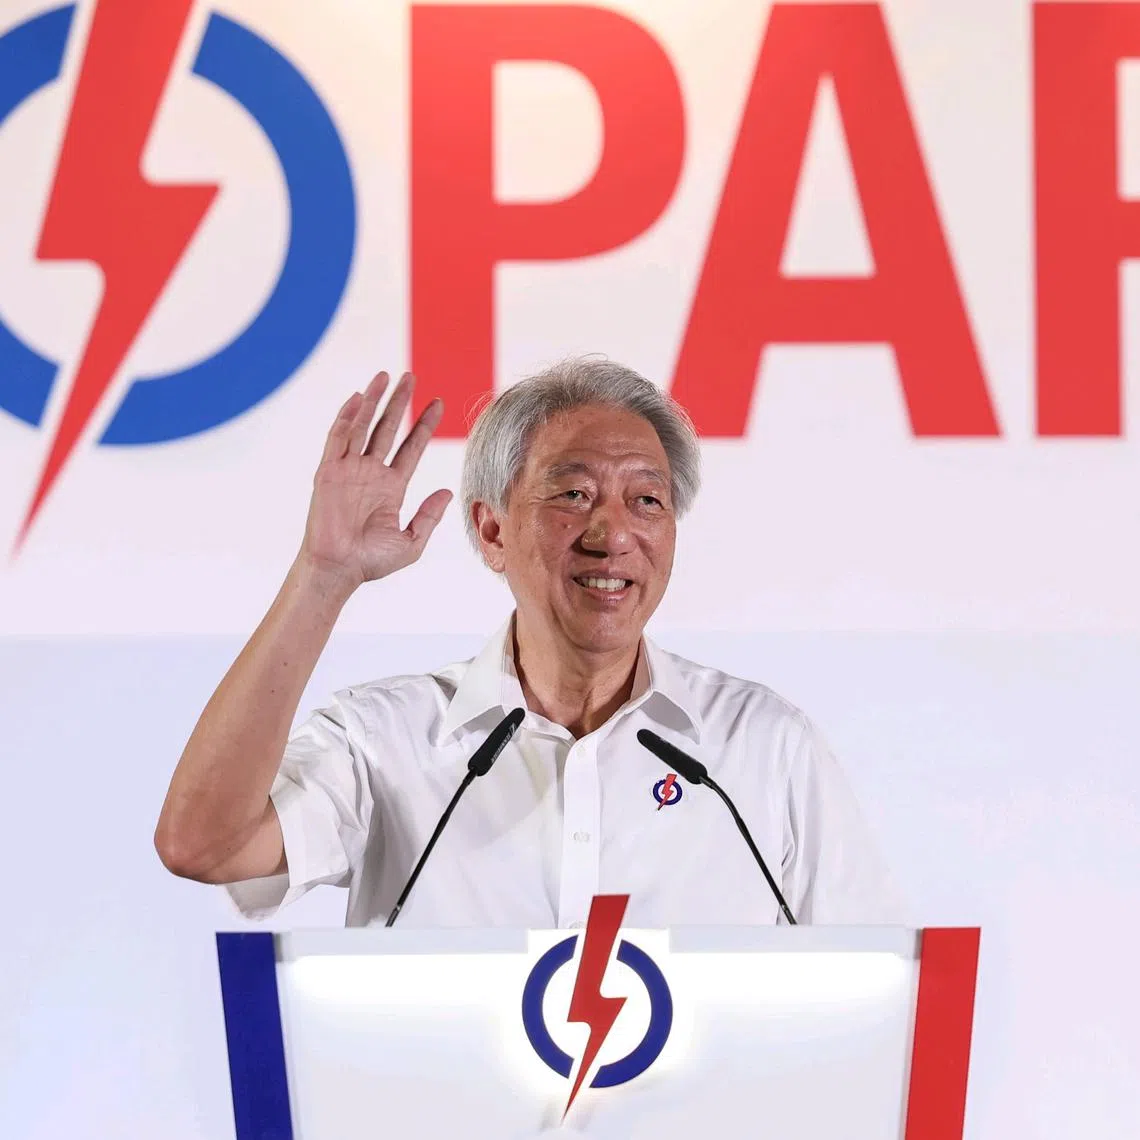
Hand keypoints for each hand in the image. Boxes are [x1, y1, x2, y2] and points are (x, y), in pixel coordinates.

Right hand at [298, 372, 452, 591]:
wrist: (339, 570)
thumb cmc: (371, 562)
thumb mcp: (411, 541)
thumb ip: (429, 516)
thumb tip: (447, 491)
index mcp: (391, 487)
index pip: (411, 447)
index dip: (424, 425)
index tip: (438, 403)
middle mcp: (371, 473)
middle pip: (387, 429)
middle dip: (399, 402)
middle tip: (411, 376)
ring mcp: (349, 470)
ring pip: (362, 426)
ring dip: (374, 401)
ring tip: (386, 376)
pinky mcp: (329, 473)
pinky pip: (338, 439)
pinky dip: (347, 417)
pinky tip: (359, 399)